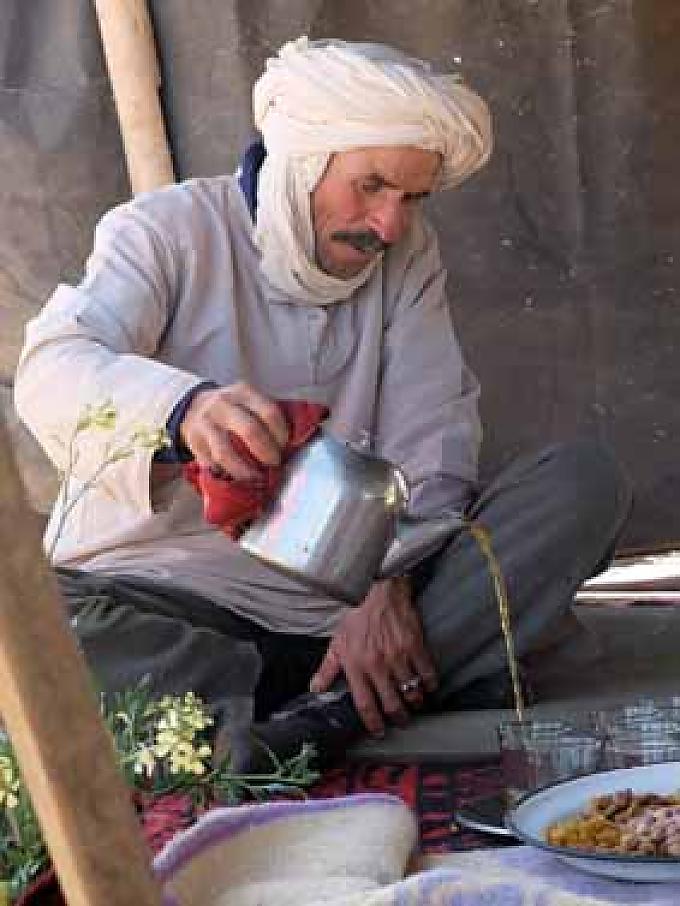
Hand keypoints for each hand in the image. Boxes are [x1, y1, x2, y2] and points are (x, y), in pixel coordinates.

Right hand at [180, 382, 288, 480]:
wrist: (194, 407)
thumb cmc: (233, 408)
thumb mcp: (250, 401)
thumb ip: (268, 415)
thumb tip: (296, 441)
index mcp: (244, 392)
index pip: (269, 412)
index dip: (281, 434)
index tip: (285, 446)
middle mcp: (223, 405)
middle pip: (250, 431)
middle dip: (266, 453)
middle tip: (274, 464)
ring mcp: (206, 424)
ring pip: (225, 453)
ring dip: (245, 471)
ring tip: (256, 478)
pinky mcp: (194, 442)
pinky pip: (212, 464)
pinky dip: (226, 474)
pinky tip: (237, 478)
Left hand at [309, 578, 437, 736]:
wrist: (380, 591)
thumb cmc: (357, 616)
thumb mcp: (337, 642)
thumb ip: (327, 668)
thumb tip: (315, 688)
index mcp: (356, 665)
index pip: (365, 704)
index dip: (373, 722)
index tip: (379, 731)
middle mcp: (376, 664)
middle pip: (392, 704)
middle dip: (399, 717)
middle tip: (402, 720)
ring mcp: (397, 656)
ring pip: (411, 692)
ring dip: (414, 702)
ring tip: (414, 703)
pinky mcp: (415, 646)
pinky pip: (426, 674)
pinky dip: (429, 684)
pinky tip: (428, 685)